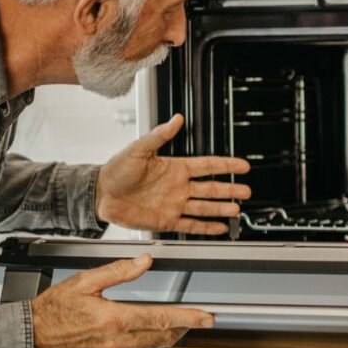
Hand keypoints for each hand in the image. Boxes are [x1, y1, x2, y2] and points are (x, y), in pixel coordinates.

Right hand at [31, 254, 214, 347]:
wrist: (29, 338)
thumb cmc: (53, 310)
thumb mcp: (85, 281)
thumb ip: (119, 271)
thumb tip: (145, 261)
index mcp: (114, 320)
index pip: (163, 319)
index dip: (190, 318)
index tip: (207, 318)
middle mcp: (116, 344)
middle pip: (162, 336)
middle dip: (179, 327)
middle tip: (190, 319)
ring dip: (160, 337)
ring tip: (161, 324)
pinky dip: (140, 347)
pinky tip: (133, 337)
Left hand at [96, 114, 251, 234]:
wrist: (101, 195)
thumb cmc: (116, 170)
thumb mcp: (139, 148)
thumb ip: (160, 135)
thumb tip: (176, 119)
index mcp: (175, 168)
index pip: (207, 166)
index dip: (226, 166)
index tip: (242, 165)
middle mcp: (178, 187)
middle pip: (211, 188)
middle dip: (230, 189)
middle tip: (246, 191)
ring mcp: (174, 204)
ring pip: (205, 208)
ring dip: (221, 209)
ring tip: (236, 210)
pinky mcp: (167, 221)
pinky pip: (191, 225)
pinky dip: (206, 228)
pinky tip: (218, 228)